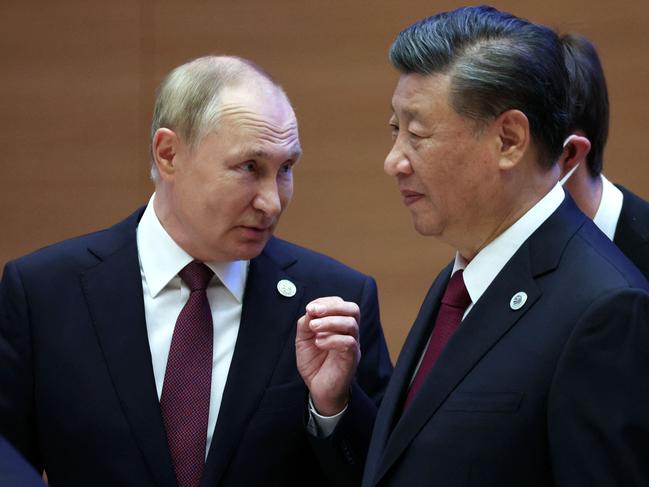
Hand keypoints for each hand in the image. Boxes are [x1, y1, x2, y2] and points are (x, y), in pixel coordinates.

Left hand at [296, 297, 360, 415]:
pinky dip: (332, 339)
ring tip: (313, 328)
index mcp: (339, 325)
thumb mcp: (304, 339)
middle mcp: (349, 333)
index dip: (325, 302)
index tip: (310, 308)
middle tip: (314, 311)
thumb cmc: (314, 363)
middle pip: (353, 309)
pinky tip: (319, 343)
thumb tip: (311, 310)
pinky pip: (349, 342)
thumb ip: (306, 323)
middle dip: (332, 306)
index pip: (341, 304)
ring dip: (329, 322)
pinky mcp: (351, 358)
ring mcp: (352, 345)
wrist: (319, 389)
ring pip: (351, 324)